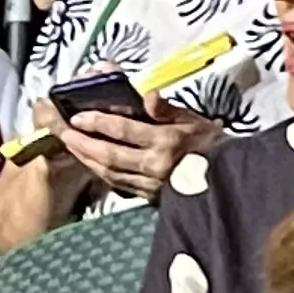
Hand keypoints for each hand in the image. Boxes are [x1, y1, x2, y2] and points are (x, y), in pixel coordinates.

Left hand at [57, 101, 204, 198]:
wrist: (228, 176)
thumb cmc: (210, 143)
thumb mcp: (193, 119)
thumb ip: (166, 109)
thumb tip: (149, 96)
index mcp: (166, 141)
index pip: (123, 130)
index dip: (98, 122)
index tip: (79, 116)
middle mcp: (155, 165)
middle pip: (109, 154)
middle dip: (83, 143)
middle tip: (65, 132)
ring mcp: (151, 184)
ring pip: (109, 172)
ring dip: (87, 159)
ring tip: (72, 146)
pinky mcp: (149, 196)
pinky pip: (118, 183)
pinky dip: (101, 172)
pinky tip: (92, 164)